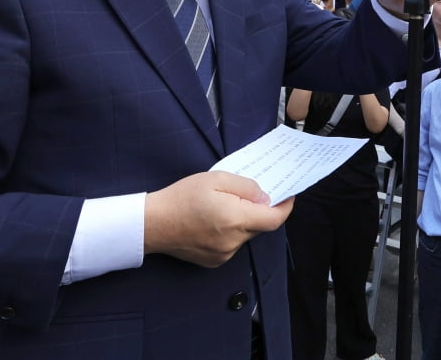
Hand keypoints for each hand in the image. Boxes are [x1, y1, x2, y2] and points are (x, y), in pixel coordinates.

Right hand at [144, 171, 294, 267]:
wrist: (151, 224)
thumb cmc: (181, 198)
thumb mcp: (216, 179)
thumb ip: (246, 187)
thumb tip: (265, 198)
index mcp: (235, 219)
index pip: (274, 219)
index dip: (285, 207)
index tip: (288, 196)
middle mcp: (233, 241)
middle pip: (260, 226)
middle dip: (259, 210)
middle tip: (248, 195)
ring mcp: (224, 254)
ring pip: (245, 235)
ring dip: (243, 222)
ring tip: (223, 207)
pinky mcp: (214, 261)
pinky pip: (233, 245)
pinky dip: (231, 233)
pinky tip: (214, 222)